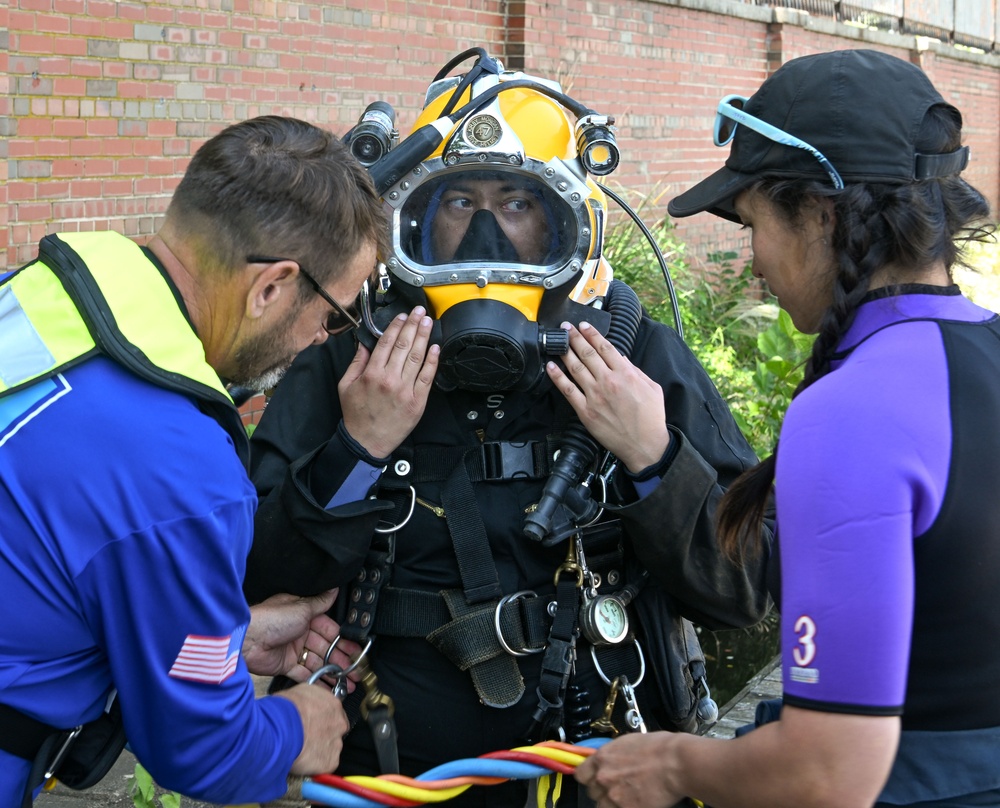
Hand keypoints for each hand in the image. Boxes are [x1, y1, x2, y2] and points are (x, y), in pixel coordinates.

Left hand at [243, 590, 360, 689]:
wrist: (246, 639)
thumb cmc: (272, 618)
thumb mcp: (301, 607)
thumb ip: (320, 602)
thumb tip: (334, 589)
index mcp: (305, 617)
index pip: (330, 630)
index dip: (344, 642)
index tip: (357, 652)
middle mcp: (300, 633)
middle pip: (326, 648)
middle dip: (342, 660)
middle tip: (356, 671)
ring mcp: (293, 650)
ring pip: (318, 662)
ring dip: (333, 672)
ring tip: (348, 683)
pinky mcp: (285, 665)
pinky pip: (304, 674)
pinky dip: (317, 681)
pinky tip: (329, 688)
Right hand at [273, 683, 349, 774]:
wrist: (280, 731)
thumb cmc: (284, 710)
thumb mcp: (299, 692)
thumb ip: (311, 700)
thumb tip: (308, 705)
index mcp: (333, 704)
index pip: (334, 713)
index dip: (323, 719)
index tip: (313, 724)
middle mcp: (339, 723)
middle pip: (336, 731)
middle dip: (325, 735)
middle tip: (308, 739)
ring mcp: (336, 743)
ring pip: (332, 748)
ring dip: (320, 750)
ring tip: (302, 751)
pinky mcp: (330, 762)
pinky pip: (325, 765)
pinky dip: (316, 765)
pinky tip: (303, 761)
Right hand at [340, 306, 438, 458]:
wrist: (366, 442)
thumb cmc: (356, 415)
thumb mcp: (346, 385)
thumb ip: (357, 362)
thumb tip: (365, 342)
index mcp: (371, 374)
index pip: (387, 343)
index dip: (396, 326)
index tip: (402, 315)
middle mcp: (389, 380)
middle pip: (404, 346)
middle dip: (413, 325)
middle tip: (419, 311)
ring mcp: (405, 390)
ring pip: (417, 357)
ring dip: (423, 337)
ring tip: (428, 322)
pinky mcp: (417, 402)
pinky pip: (427, 377)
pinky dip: (432, 361)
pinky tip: (435, 347)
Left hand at [546, 321, 669, 472]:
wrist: (645, 445)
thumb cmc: (651, 418)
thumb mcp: (652, 388)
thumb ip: (636, 371)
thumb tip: (622, 358)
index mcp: (626, 374)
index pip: (605, 347)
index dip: (593, 334)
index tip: (584, 326)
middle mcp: (609, 381)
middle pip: (587, 353)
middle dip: (575, 337)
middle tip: (565, 327)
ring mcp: (595, 396)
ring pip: (576, 368)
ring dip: (565, 352)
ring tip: (557, 341)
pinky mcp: (586, 411)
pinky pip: (568, 391)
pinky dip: (558, 377)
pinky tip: (551, 367)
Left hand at [575, 732, 683, 807]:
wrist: (676, 763)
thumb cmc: (659, 749)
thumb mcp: (628, 743)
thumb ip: (612, 755)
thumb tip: (607, 761)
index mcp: (602, 758)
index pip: (580, 775)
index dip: (589, 777)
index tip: (595, 779)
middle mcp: (603, 778)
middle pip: (592, 791)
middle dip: (603, 790)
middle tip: (619, 786)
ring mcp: (614, 796)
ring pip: (603, 806)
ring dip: (612, 802)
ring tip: (629, 796)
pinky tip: (638, 801)